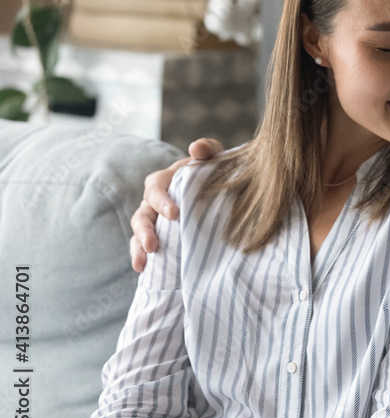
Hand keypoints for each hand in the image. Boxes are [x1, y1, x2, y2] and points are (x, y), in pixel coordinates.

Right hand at [129, 138, 224, 271]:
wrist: (222, 193)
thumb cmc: (215, 173)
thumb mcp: (215, 160)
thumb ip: (208, 150)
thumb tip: (196, 148)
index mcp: (166, 181)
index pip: (156, 187)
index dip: (161, 200)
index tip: (174, 214)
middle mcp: (155, 201)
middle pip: (142, 214)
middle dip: (145, 230)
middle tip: (153, 245)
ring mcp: (155, 221)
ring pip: (139, 232)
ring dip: (138, 246)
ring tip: (143, 261)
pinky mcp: (160, 237)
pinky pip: (144, 247)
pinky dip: (141, 257)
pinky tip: (142, 269)